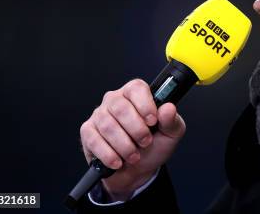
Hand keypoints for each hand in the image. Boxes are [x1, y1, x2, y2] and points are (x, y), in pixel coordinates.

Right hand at [79, 78, 185, 200]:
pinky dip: (109, 154)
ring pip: (107, 125)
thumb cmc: (153, 147)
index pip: (136, 88)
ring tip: (134, 155)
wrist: (137, 171)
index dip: (144, 104)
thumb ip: (171, 121)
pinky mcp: (88, 131)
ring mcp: (99, 115)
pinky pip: (94, 140)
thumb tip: (168, 108)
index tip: (153, 121)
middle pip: (120, 107)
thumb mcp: (170, 135)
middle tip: (145, 142)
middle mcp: (116, 100)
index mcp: (136, 95)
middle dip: (136, 129)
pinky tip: (118, 161)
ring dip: (124, 145)